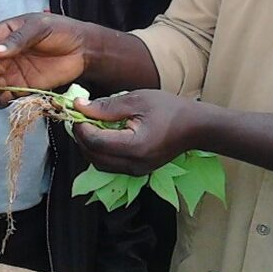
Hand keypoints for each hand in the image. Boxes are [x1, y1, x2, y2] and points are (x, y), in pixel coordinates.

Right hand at [0, 13, 88, 106]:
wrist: (83, 49)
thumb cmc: (61, 30)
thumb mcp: (39, 28)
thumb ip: (17, 40)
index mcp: (2, 35)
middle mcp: (2, 56)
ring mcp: (10, 73)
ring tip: (0, 87)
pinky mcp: (21, 88)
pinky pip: (3, 98)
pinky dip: (1, 100)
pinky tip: (8, 97)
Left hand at [72, 90, 197, 174]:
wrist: (195, 127)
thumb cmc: (168, 109)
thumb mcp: (137, 100)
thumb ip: (106, 106)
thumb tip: (79, 107)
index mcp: (134, 146)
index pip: (95, 142)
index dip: (80, 127)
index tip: (77, 111)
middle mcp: (133, 164)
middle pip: (93, 157)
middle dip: (81, 138)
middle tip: (79, 118)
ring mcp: (136, 171)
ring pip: (100, 164)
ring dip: (89, 146)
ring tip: (90, 126)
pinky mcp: (138, 171)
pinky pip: (111, 165)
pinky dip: (101, 152)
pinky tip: (103, 135)